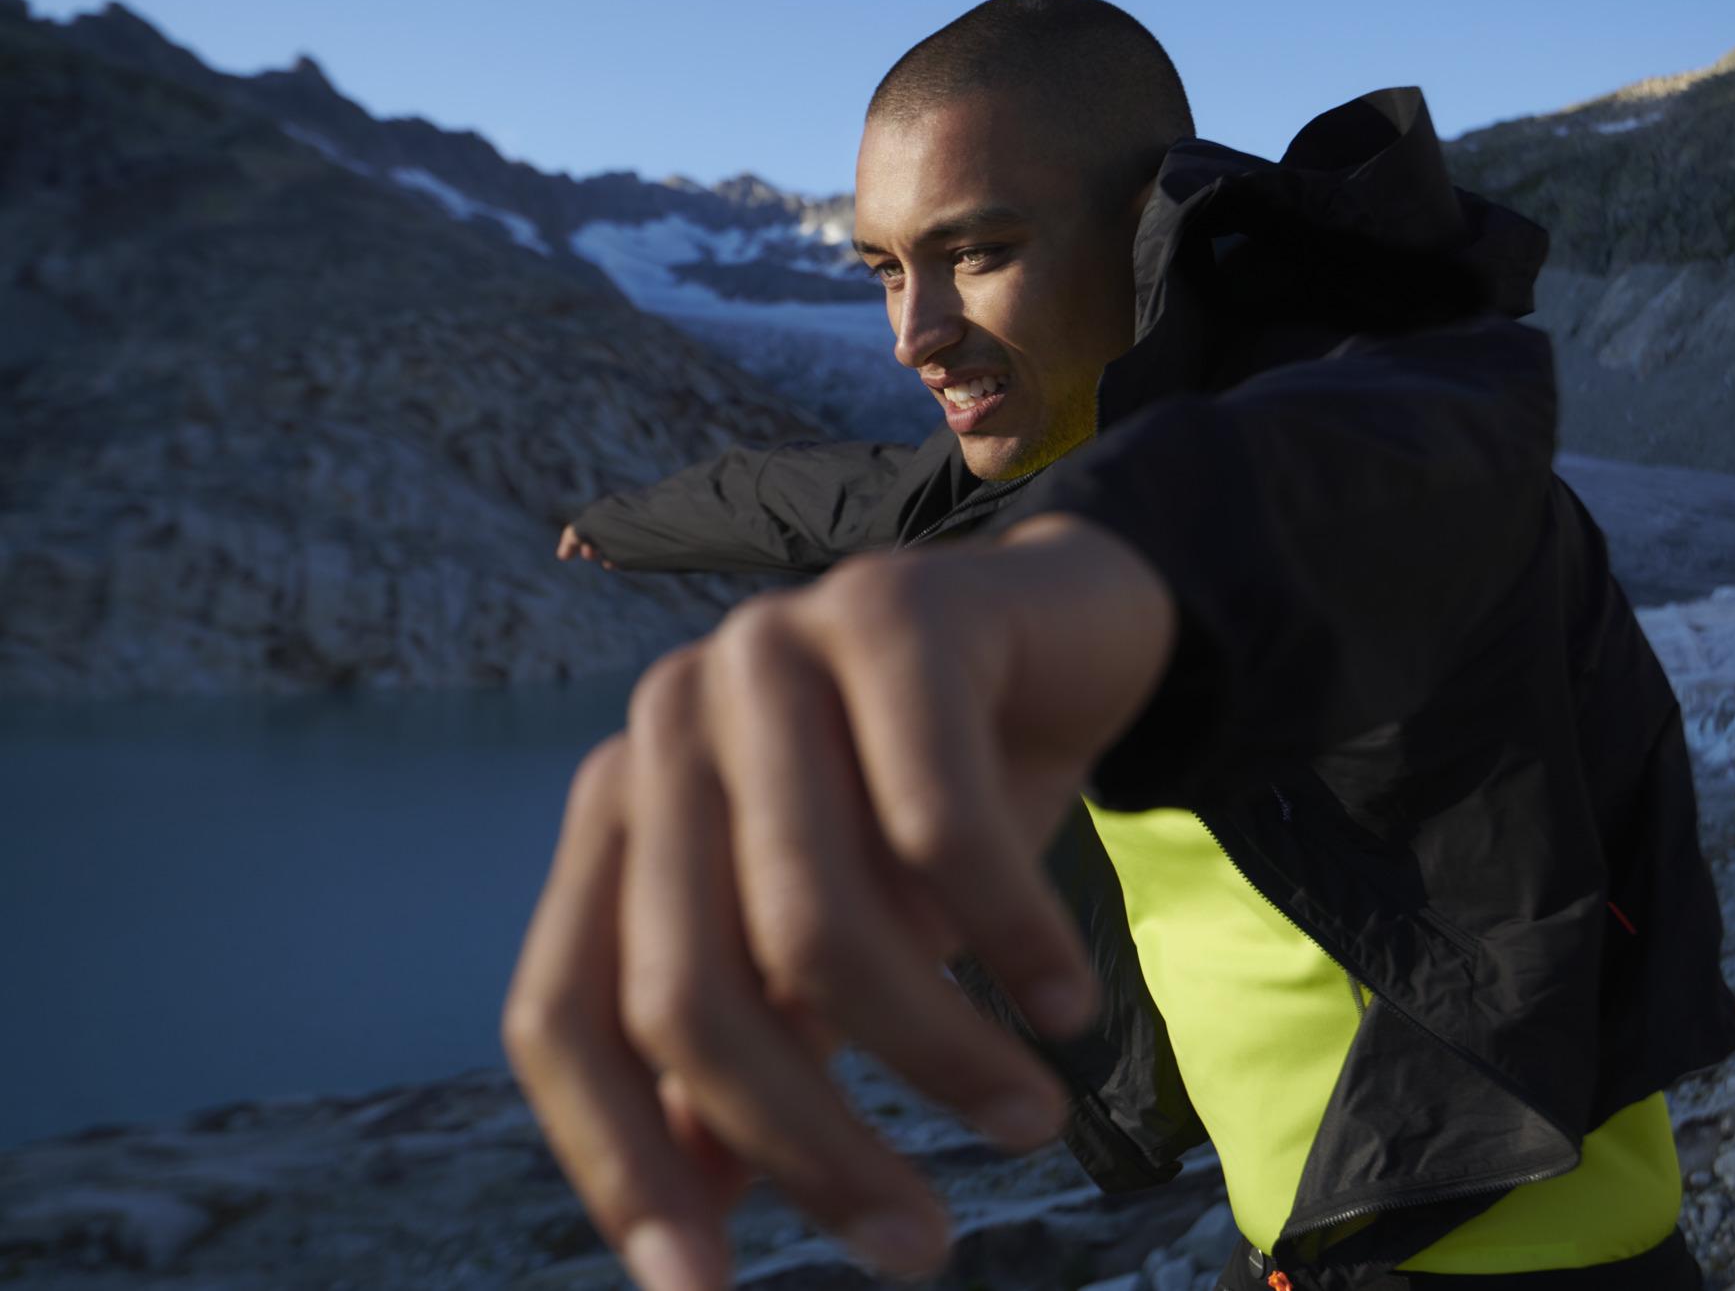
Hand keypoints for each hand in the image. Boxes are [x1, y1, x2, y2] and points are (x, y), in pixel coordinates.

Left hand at [502, 512, 1175, 1289]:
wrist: (1064, 633)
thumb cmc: (936, 799)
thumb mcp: (839, 937)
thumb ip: (754, 1052)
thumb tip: (691, 1218)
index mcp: (625, 809)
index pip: (561, 1014)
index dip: (614, 1165)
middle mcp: (669, 726)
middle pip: (688, 991)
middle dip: (811, 1147)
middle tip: (920, 1246)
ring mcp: (769, 654)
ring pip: (817, 923)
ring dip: (937, 1055)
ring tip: (1029, 1119)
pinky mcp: (891, 611)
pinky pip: (941, 829)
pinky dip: (1015, 941)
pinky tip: (1069, 1003)